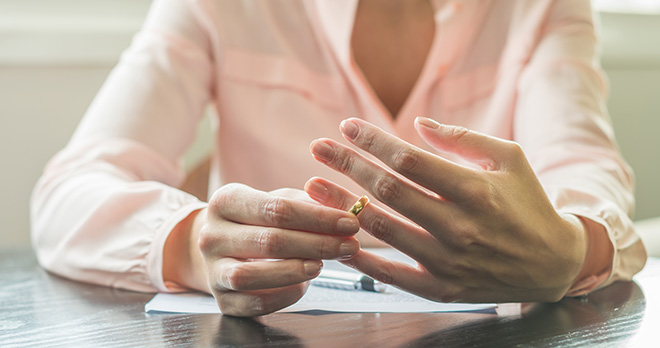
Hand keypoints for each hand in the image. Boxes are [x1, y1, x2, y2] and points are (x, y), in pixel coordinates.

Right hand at [165, 184, 359, 316]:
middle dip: (317, 244)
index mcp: (225, 201)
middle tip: (349, 246)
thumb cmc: (256, 220)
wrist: (219, 246)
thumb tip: (341, 211)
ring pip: (251, 276)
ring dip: (294, 271)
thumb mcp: (275, 200)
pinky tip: (303, 285)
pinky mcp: (221, 300)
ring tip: (322, 265)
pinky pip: (253, 304)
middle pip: (269, 241)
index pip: (276, 209)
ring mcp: (213, 269)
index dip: (318, 218)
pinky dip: (283, 296)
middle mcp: (211, 235)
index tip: (350, 223)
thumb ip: (306, 204)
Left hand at [305, 117, 588, 302]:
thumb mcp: (509, 159)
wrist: (554, 263)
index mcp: (475, 190)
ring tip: (312, 185)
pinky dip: (360, 258)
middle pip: (388, 191)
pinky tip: (336, 239)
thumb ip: (462, 139)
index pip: (410, 160)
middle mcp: (459, 227)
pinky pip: (391, 275)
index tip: (347, 126)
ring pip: (381, 230)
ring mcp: (448, 262)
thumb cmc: (528, 203)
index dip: (373, 141)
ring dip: (341, 205)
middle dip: (347, 165)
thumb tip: (417, 125)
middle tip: (317, 148)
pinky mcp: (442, 289)